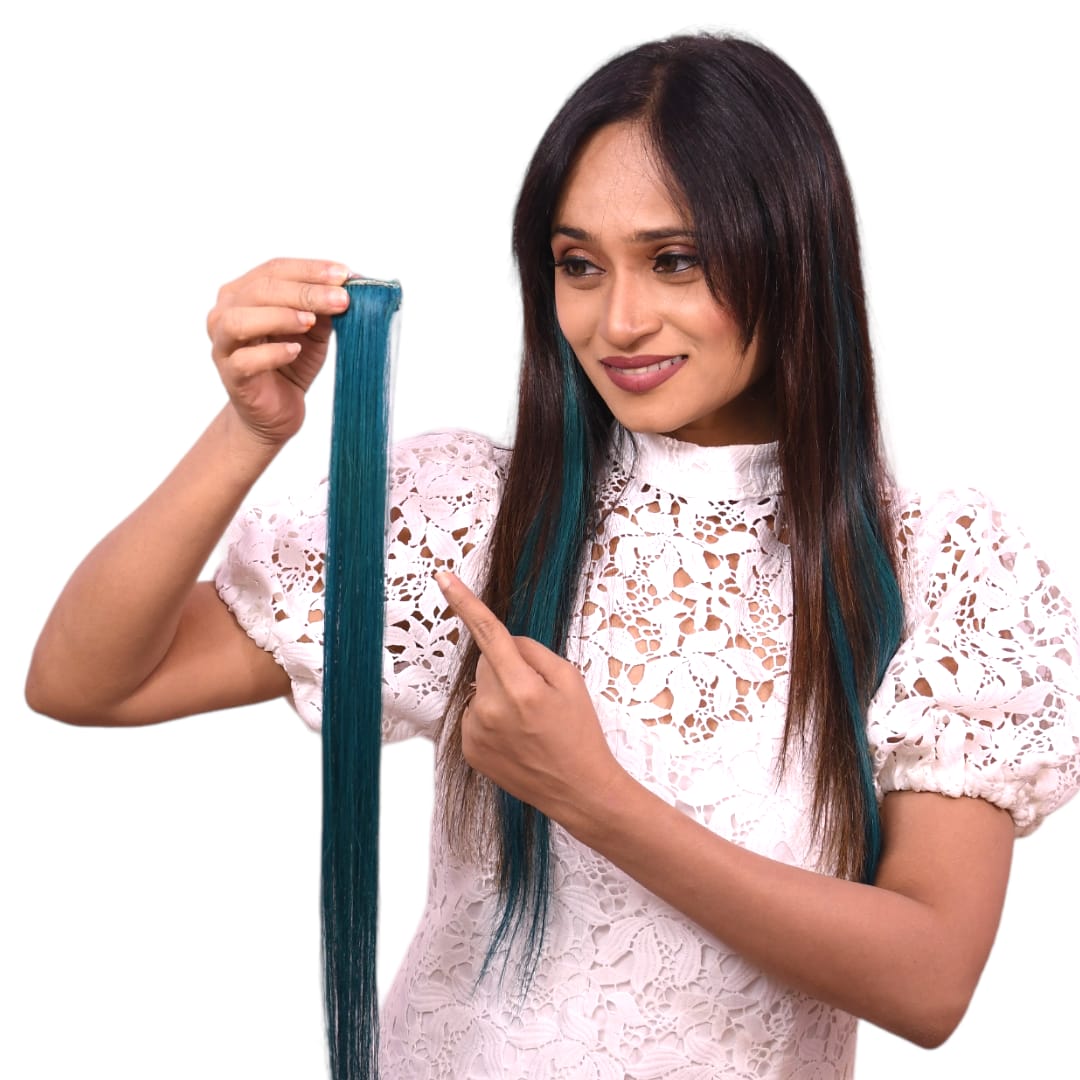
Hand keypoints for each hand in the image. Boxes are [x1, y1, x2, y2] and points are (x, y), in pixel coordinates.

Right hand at [206, 257, 352, 445]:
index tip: (345, 274)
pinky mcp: (231, 375)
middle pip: (260, 290)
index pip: (275, 270)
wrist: (277, 411)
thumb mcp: (315, 330)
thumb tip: (351, 284)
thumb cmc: (292, 363)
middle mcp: (225, 312)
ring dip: (280, 316)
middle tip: (341, 299)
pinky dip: (272, 353)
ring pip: (241, 320)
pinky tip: (294, 351)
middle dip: (305, 292)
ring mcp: (223, 344)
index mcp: (244, 292)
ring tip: (310, 321)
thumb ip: (324, 308)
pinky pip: (245, 360)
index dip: (310, 269)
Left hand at [435, 570, 624, 830]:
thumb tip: (503, 642)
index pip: (488, 633)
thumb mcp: (570, 680)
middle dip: (508, 670)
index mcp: (522, 687)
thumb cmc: (579, 733)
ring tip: (528, 723)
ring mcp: (476, 731)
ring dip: (499, 696)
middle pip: (487, 663)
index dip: (464, 602)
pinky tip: (515, 738)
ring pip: (480, 689)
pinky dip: (491, 718)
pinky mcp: (468, 749)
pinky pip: (474, 715)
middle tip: (537, 698)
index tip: (442, 578)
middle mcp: (492, 708)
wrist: (578, 790)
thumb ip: (532, 652)